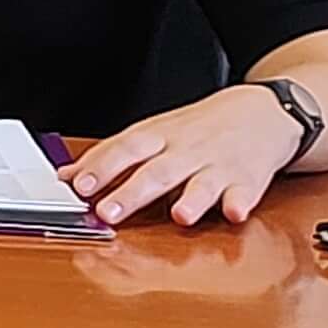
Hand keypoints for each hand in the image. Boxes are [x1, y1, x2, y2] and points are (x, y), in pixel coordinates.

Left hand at [64, 84, 301, 226]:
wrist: (261, 111)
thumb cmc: (197, 128)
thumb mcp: (152, 133)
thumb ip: (112, 156)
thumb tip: (66, 176)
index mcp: (158, 137)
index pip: (124, 149)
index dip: (101, 167)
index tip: (78, 185)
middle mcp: (186, 150)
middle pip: (157, 171)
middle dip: (132, 192)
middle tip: (108, 212)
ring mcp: (218, 165)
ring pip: (202, 183)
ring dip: (191, 200)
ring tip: (179, 216)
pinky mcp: (249, 180)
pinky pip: (245, 193)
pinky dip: (239, 203)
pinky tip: (234, 212)